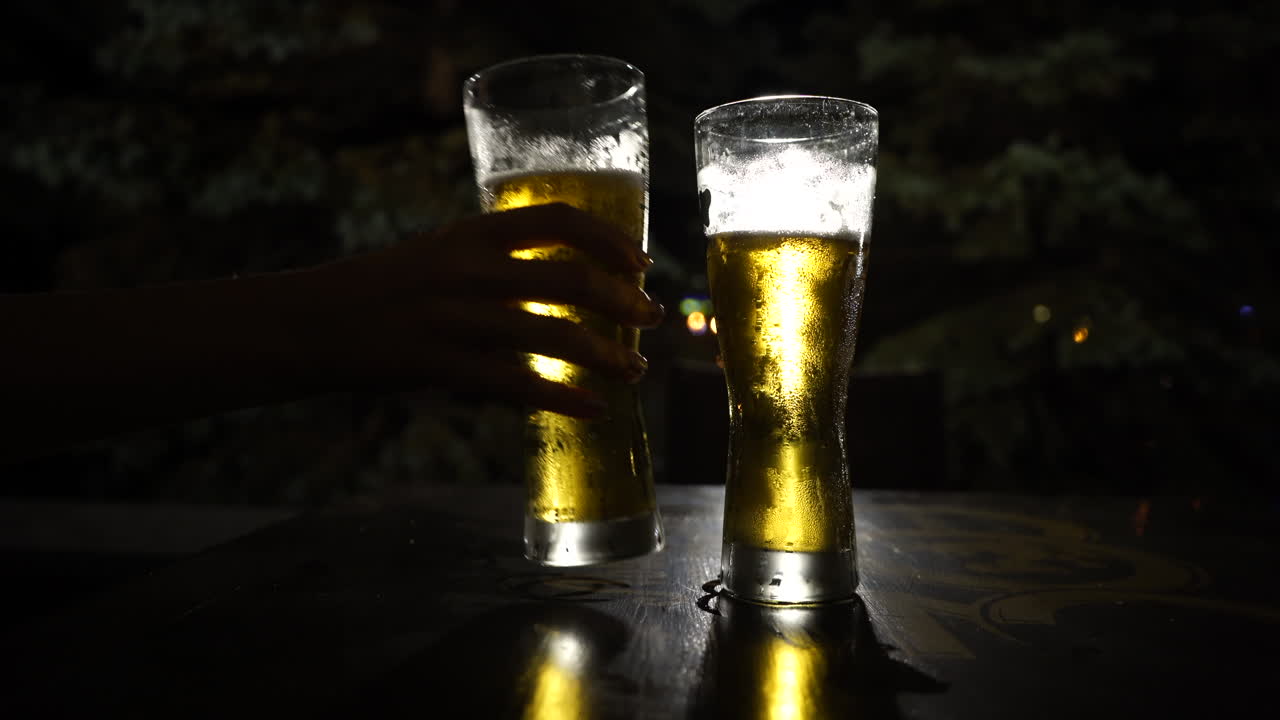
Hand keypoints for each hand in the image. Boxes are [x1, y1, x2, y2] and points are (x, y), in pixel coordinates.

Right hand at [308, 203, 663, 416]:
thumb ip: (496, 261)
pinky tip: (593, 409)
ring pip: (551, 334)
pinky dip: (562, 397)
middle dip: (621, 301)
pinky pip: (516, 384)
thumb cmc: (386, 289)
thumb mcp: (441, 255)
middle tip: (652, 319)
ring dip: (604, 355)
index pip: (556, 220)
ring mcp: (453, 317)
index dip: (609, 239)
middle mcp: (467, 268)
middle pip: (567, 278)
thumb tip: (568, 283)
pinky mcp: (438, 364)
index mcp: (470, 233)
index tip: (642, 263)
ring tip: (635, 370)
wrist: (310, 321)